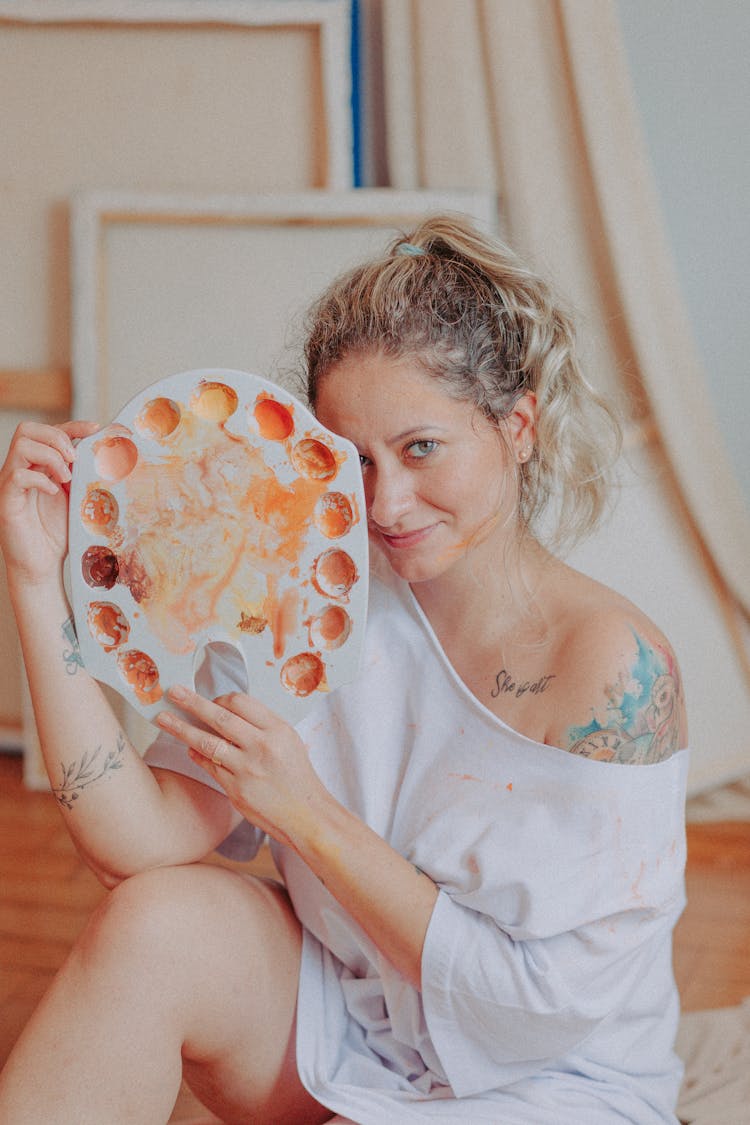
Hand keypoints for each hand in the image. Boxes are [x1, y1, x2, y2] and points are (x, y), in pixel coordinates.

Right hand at [0, 421, 99, 584]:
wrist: (43, 565)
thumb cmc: (58, 533)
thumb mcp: (77, 498)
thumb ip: (84, 476)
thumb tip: (109, 457)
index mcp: (40, 465)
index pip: (51, 430)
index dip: (73, 424)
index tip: (96, 429)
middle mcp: (23, 469)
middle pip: (28, 429)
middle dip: (56, 436)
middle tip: (74, 459)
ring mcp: (12, 483)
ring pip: (21, 445)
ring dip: (50, 456)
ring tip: (66, 477)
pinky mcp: (7, 500)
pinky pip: (17, 475)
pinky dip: (39, 479)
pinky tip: (54, 492)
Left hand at [155, 686, 328, 848]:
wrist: (306, 815)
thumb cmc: (298, 777)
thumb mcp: (289, 742)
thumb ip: (262, 727)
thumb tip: (230, 712)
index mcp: (277, 730)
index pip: (241, 703)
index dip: (220, 698)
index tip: (208, 699)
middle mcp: (262, 746)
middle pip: (220, 718)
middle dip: (193, 703)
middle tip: (173, 692)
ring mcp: (247, 769)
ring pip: (207, 742)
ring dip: (181, 729)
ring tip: (163, 719)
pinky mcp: (236, 790)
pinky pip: (209, 766)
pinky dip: (196, 755)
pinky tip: (188, 748)